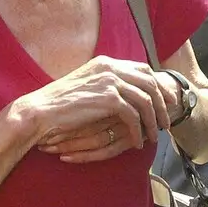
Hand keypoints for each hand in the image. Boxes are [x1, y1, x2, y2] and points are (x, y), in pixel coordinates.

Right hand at [22, 57, 175, 162]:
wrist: (40, 111)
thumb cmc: (59, 103)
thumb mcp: (86, 86)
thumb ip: (105, 84)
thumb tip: (123, 93)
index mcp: (106, 63)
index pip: (142, 69)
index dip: (157, 85)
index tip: (165, 101)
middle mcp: (110, 68)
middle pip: (150, 83)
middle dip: (162, 103)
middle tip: (167, 120)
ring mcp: (110, 82)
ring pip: (145, 100)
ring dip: (153, 120)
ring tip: (155, 136)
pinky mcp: (108, 99)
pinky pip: (134, 116)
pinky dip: (138, 131)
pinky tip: (137, 143)